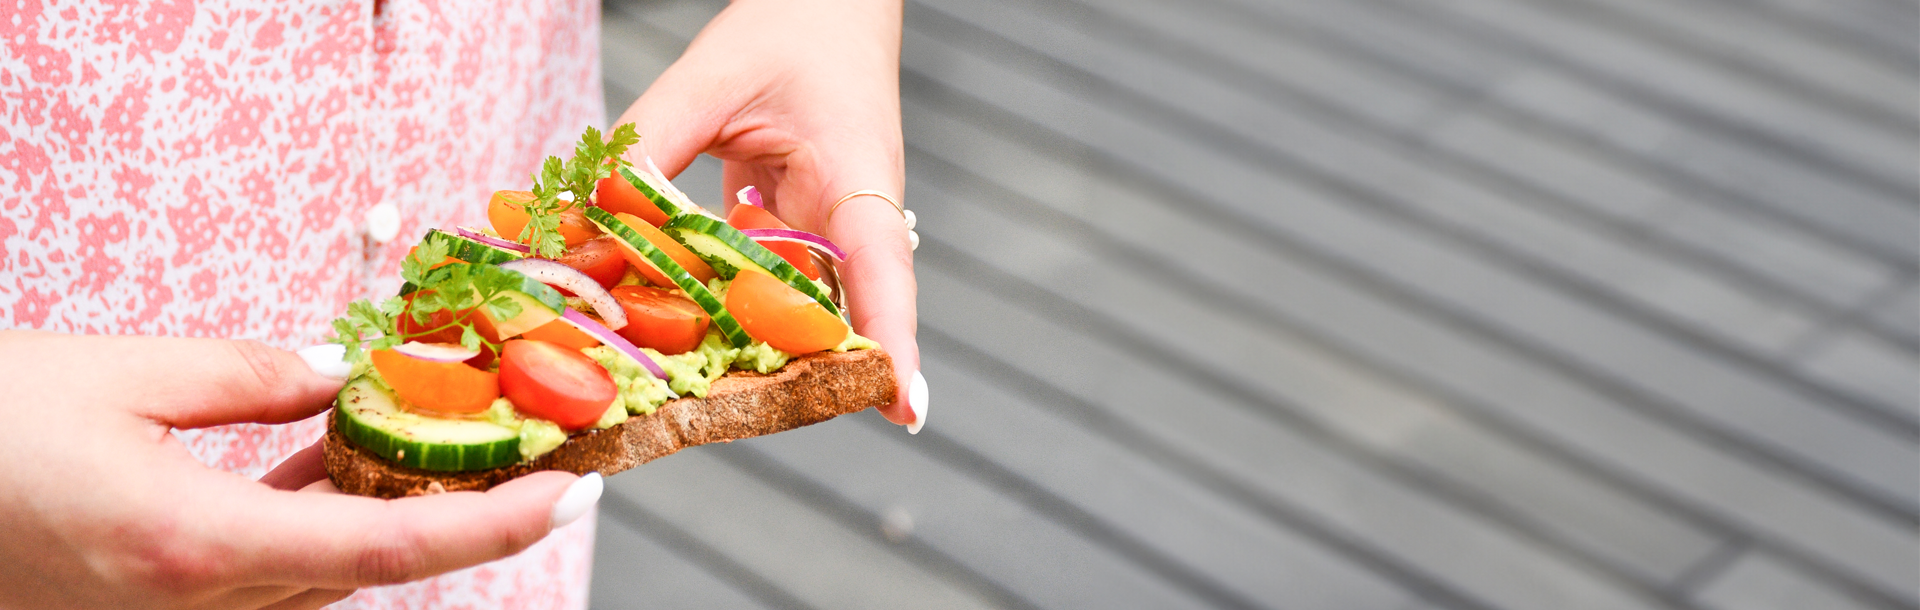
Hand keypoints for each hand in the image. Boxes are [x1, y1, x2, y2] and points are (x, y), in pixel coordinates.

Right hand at [0, 332, 597, 609]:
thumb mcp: (113, 374)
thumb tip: (331, 376)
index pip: (384, 551)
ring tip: (444, 442)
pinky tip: (332, 462)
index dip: (489, 529)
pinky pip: (264, 572)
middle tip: (529, 452)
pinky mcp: (147, 603)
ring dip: (387, 517)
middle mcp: (191, 601)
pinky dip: (315, 523)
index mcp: (192, 544)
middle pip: (366, 570)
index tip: (564, 495)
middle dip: (458, 515)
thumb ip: (242, 377)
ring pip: (318, 577)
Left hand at [615, 0, 925, 430]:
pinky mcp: (790, 227)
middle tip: (730, 413)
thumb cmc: (792, 26)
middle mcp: (850, 219)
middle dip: (793, 368)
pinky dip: (712, 300)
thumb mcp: (713, 75)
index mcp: (857, 179)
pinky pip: (756, 281)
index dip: (894, 342)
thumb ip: (652, 142)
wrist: (823, 5)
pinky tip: (656, 317)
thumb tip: (595, 213)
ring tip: (673, 381)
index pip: (885, 271)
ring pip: (789, 306)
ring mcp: (822, 228)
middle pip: (835, 315)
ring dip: (739, 340)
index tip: (904, 409)